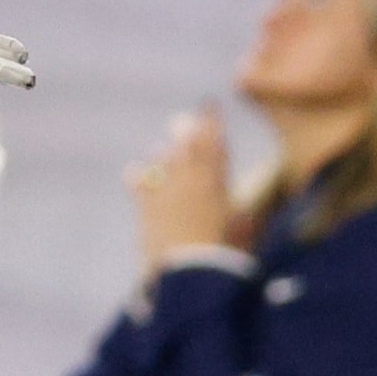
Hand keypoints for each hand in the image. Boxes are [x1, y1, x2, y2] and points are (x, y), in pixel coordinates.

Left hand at [129, 108, 235, 269]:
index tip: (210, 106)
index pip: (215, 144)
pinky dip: (138, 178)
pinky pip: (141, 186)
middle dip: (188, 133)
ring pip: (163, 163)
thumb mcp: (242, 235)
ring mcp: (167, 192)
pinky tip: (133, 171)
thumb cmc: (224, 253)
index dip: (212, 123)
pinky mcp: (148, 208)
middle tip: (184, 122)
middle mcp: (190, 180)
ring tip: (161, 149)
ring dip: (164, 156)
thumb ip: (242, 219)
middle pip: (188, 147)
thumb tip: (243, 213)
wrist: (189, 270)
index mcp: (217, 182)